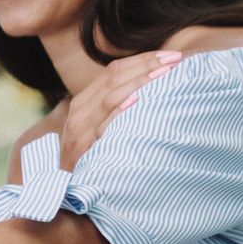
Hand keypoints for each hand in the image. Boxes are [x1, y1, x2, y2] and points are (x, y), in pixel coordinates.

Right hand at [59, 50, 180, 170]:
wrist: (66, 187)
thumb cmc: (90, 154)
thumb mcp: (98, 125)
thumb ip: (116, 104)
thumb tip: (153, 84)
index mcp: (85, 100)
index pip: (114, 70)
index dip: (143, 60)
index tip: (171, 56)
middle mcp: (80, 111)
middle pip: (114, 78)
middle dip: (147, 65)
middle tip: (176, 59)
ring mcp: (80, 130)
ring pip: (110, 97)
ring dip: (139, 83)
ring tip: (165, 73)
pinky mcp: (82, 149)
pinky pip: (102, 128)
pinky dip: (118, 114)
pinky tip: (136, 102)